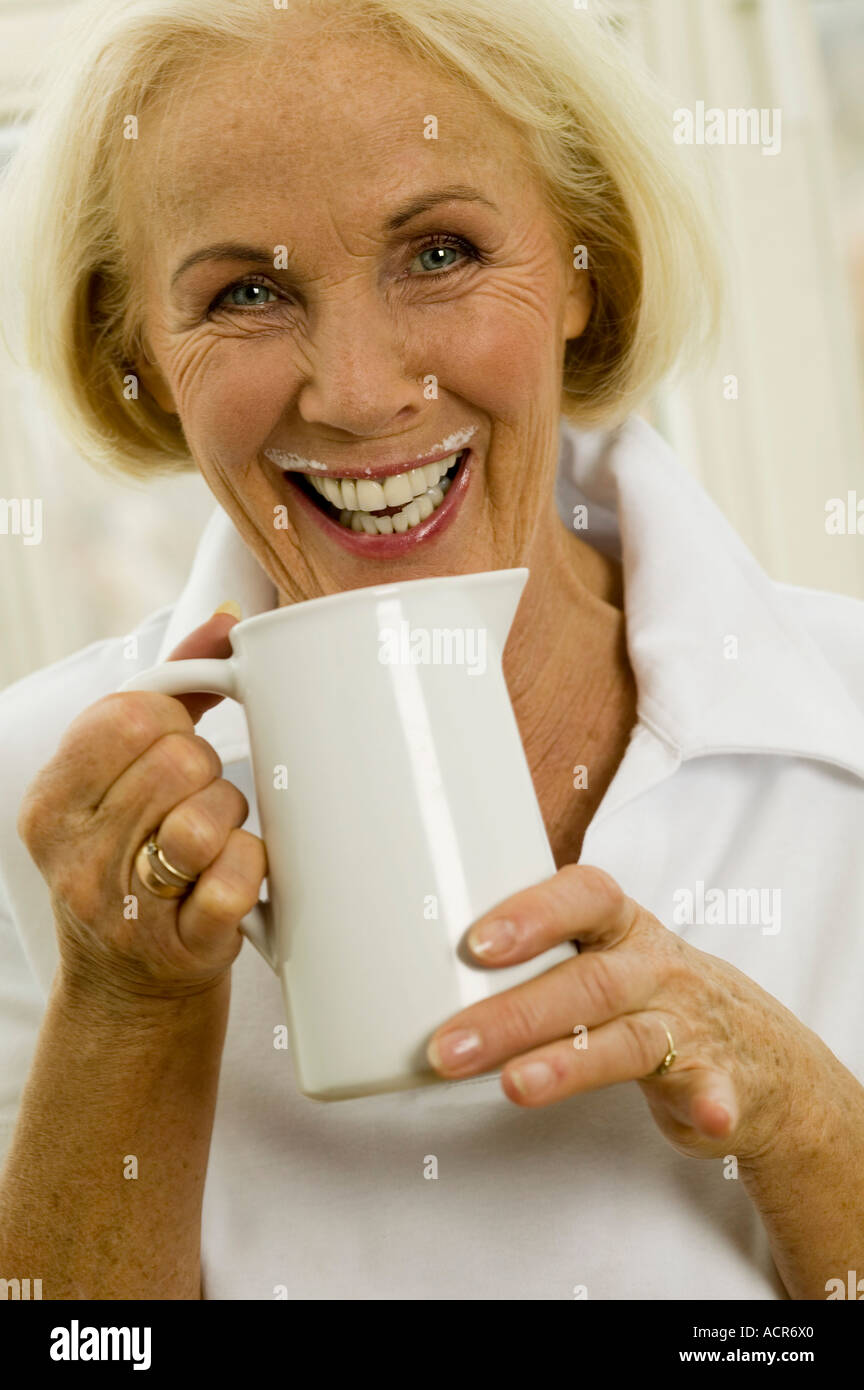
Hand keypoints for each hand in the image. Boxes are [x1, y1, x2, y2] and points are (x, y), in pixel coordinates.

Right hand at [17, 610, 266, 1008]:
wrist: (130, 991)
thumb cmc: (134, 862)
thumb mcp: (120, 781)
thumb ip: (170, 693)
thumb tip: (228, 620)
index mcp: (53, 802)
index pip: (131, 713)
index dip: (175, 721)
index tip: (176, 747)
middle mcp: (76, 856)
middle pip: (180, 761)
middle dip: (208, 773)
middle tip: (199, 802)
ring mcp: (125, 908)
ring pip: (208, 818)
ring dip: (232, 820)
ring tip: (215, 840)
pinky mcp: (181, 948)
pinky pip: (236, 878)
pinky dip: (251, 869)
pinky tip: (234, 877)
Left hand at [426, 864, 821, 1161]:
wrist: (759, 1052)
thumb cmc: (647, 993)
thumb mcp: (602, 956)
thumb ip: (533, 961)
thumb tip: (417, 974)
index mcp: (621, 926)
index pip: (584, 897)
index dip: (533, 915)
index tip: (476, 943)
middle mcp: (654, 967)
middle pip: (586, 982)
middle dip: (513, 1015)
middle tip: (449, 1048)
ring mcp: (686, 1024)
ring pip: (627, 1040)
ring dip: (570, 1064)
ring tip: (515, 1087)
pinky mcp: (716, 1081)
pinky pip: (715, 1089)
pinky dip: (711, 1103)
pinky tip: (706, 1116)